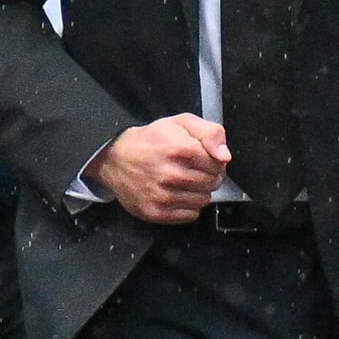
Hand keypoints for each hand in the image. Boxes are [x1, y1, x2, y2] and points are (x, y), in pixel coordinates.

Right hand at [88, 114, 228, 223]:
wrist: (113, 158)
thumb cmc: (150, 140)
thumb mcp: (181, 123)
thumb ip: (210, 133)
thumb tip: (225, 156)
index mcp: (179, 149)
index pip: (218, 164)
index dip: (213, 161)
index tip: (202, 159)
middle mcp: (170, 174)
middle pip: (212, 183)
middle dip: (207, 176)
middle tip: (191, 169)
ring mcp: (162, 195)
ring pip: (203, 200)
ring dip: (198, 191)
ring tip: (183, 181)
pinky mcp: (155, 212)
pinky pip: (190, 215)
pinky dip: (188, 206)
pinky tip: (176, 193)